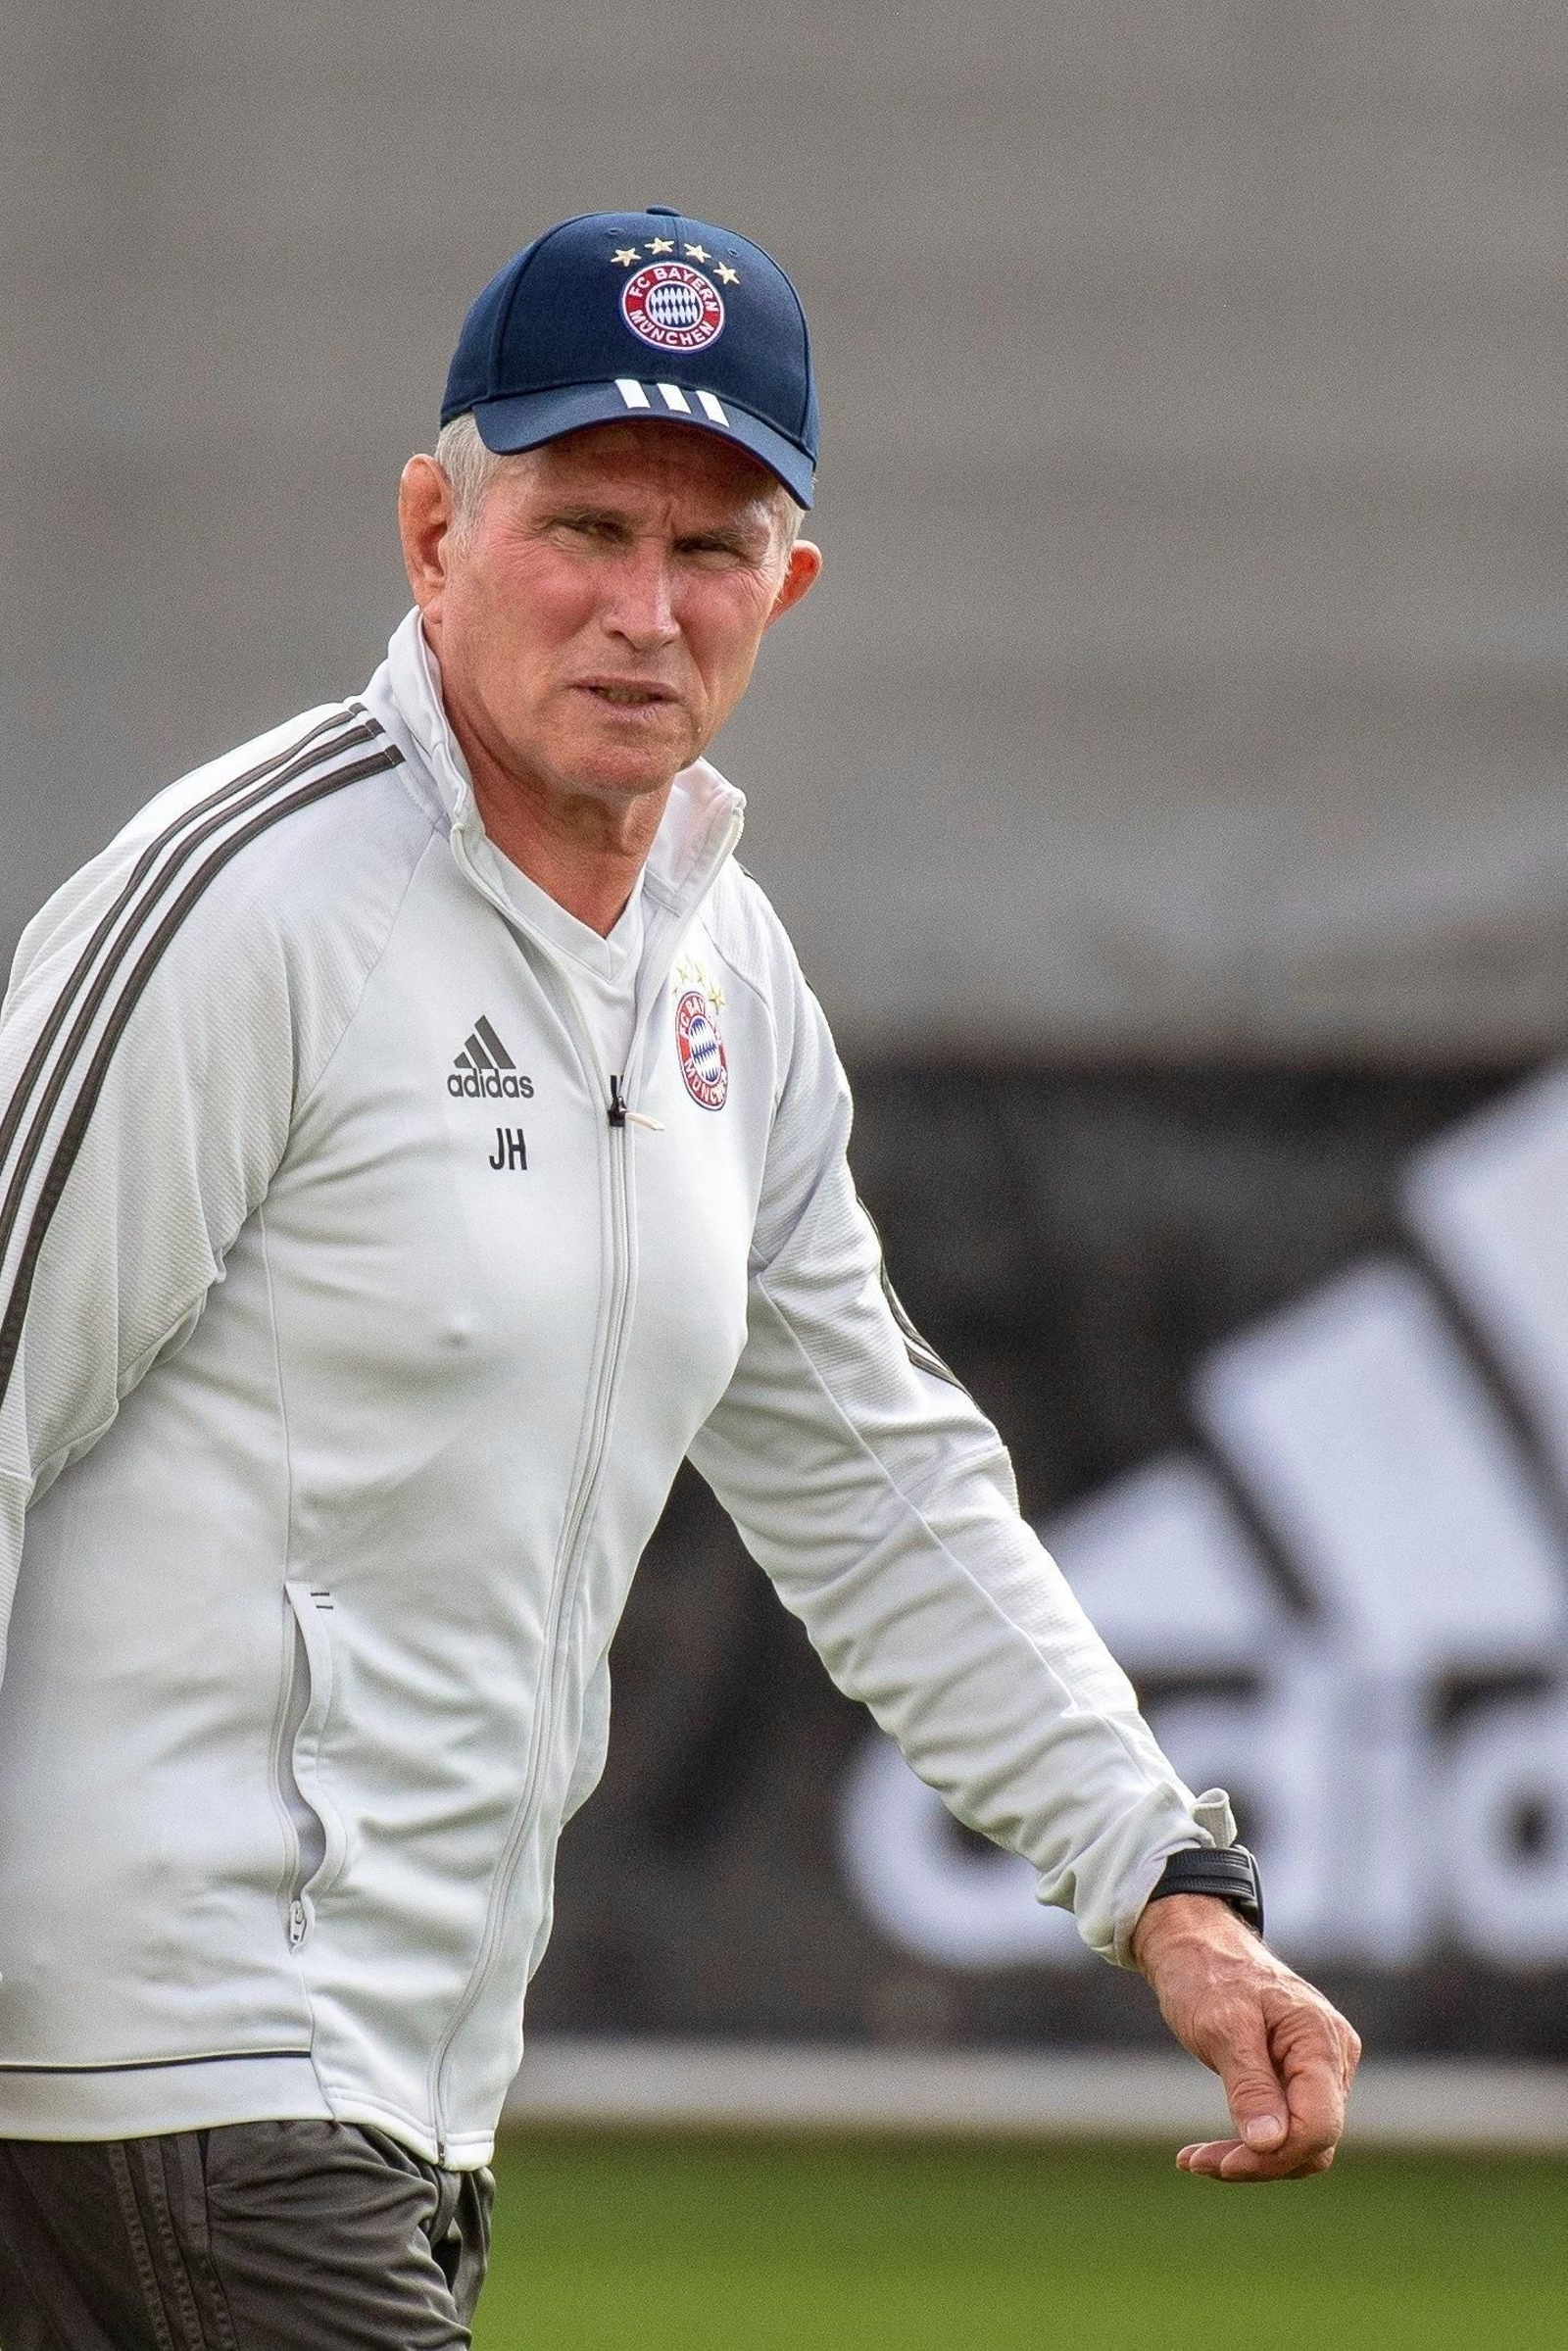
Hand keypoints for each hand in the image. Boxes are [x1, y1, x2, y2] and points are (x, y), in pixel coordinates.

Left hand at [1130, 1893, 1360, 2180]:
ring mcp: (1321, 2069)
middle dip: (1257, 2161)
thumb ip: (1250, 2085)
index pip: (1319, 2125)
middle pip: (1313, 2141)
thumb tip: (1271, 2146)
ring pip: (1301, 2142)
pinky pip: (1289, 2126)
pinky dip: (1252, 2143)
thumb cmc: (1207, 1974)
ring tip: (1194, 2158)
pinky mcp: (1302, 2077)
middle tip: (1194, 2161)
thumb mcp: (1222, 2026)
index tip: (1220, 2162)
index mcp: (1320, 2039)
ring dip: (1252, 2158)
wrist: (1196, 1944)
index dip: (1274, 2155)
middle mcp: (1333, 2057)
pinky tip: (1209, 2149)